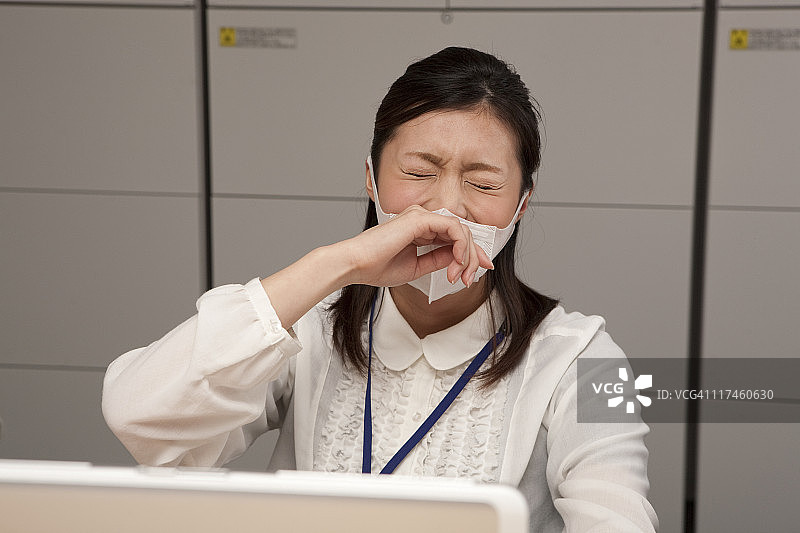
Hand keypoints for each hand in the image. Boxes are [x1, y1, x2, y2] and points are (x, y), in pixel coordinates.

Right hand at [339, 205, 493, 287]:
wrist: (356, 265)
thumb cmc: (377, 267)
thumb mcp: (417, 267)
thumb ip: (438, 260)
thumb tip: (459, 259)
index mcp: (419, 229)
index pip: (454, 236)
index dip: (471, 253)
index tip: (479, 271)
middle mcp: (422, 219)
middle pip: (461, 232)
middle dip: (473, 256)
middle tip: (471, 278)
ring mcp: (421, 216)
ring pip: (460, 229)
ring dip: (467, 255)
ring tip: (461, 276)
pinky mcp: (420, 218)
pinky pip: (453, 227)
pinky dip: (461, 245)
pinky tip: (458, 261)